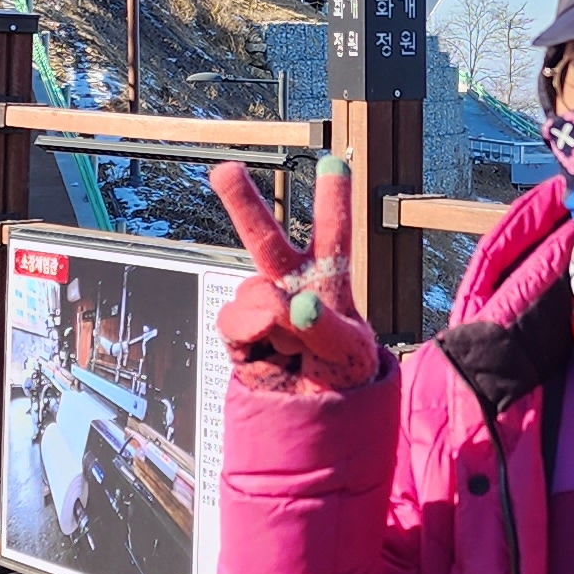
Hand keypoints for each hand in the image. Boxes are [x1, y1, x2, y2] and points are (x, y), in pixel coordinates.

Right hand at [210, 152, 383, 393]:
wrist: (315, 413)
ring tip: (293, 348)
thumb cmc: (343, 373)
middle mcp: (290, 285)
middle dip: (242, 204)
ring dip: (270, 316)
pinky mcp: (239, 334)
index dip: (332, 197)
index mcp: (328, 279)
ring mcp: (261, 308)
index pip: (332, 234)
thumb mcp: (349, 350)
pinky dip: (253, 336)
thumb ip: (321, 324)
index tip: (332, 160)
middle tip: (224, 171)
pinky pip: (235, 322)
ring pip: (251, 292)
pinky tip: (270, 355)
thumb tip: (288, 304)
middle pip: (265, 240)